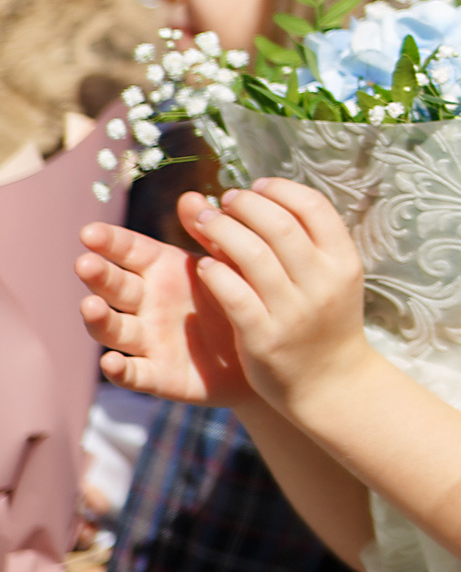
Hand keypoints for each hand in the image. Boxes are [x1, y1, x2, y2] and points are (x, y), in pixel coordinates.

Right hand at [75, 221, 247, 406]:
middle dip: (98, 275)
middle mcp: (146, 303)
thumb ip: (210, 233)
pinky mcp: (158, 375)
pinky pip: (134, 374)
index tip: (90, 231)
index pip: (130, 251)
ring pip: (114, 329)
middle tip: (86, 262)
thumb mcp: (228, 263)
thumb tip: (191, 196)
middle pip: (115, 287)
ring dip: (99, 318)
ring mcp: (148, 339)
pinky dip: (120, 370)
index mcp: (162, 270)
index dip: (110, 242)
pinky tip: (112, 362)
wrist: (264, 347)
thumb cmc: (239, 295)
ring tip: (91, 305)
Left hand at [177, 181, 374, 419]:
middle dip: (245, 205)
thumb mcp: (324, 276)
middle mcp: (323, 282)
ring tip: (205, 223)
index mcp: (343, 261)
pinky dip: (215, 273)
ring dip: (222, 230)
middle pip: (279, 225)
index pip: (313, 207)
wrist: (331, 381)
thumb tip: (251, 191)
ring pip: (253, 255)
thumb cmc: (323, 319)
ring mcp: (295, 311)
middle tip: (223, 201)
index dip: (280, 189)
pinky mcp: (265, 337)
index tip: (255, 186)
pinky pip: (234, 294)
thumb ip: (292, 238)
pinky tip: (203, 266)